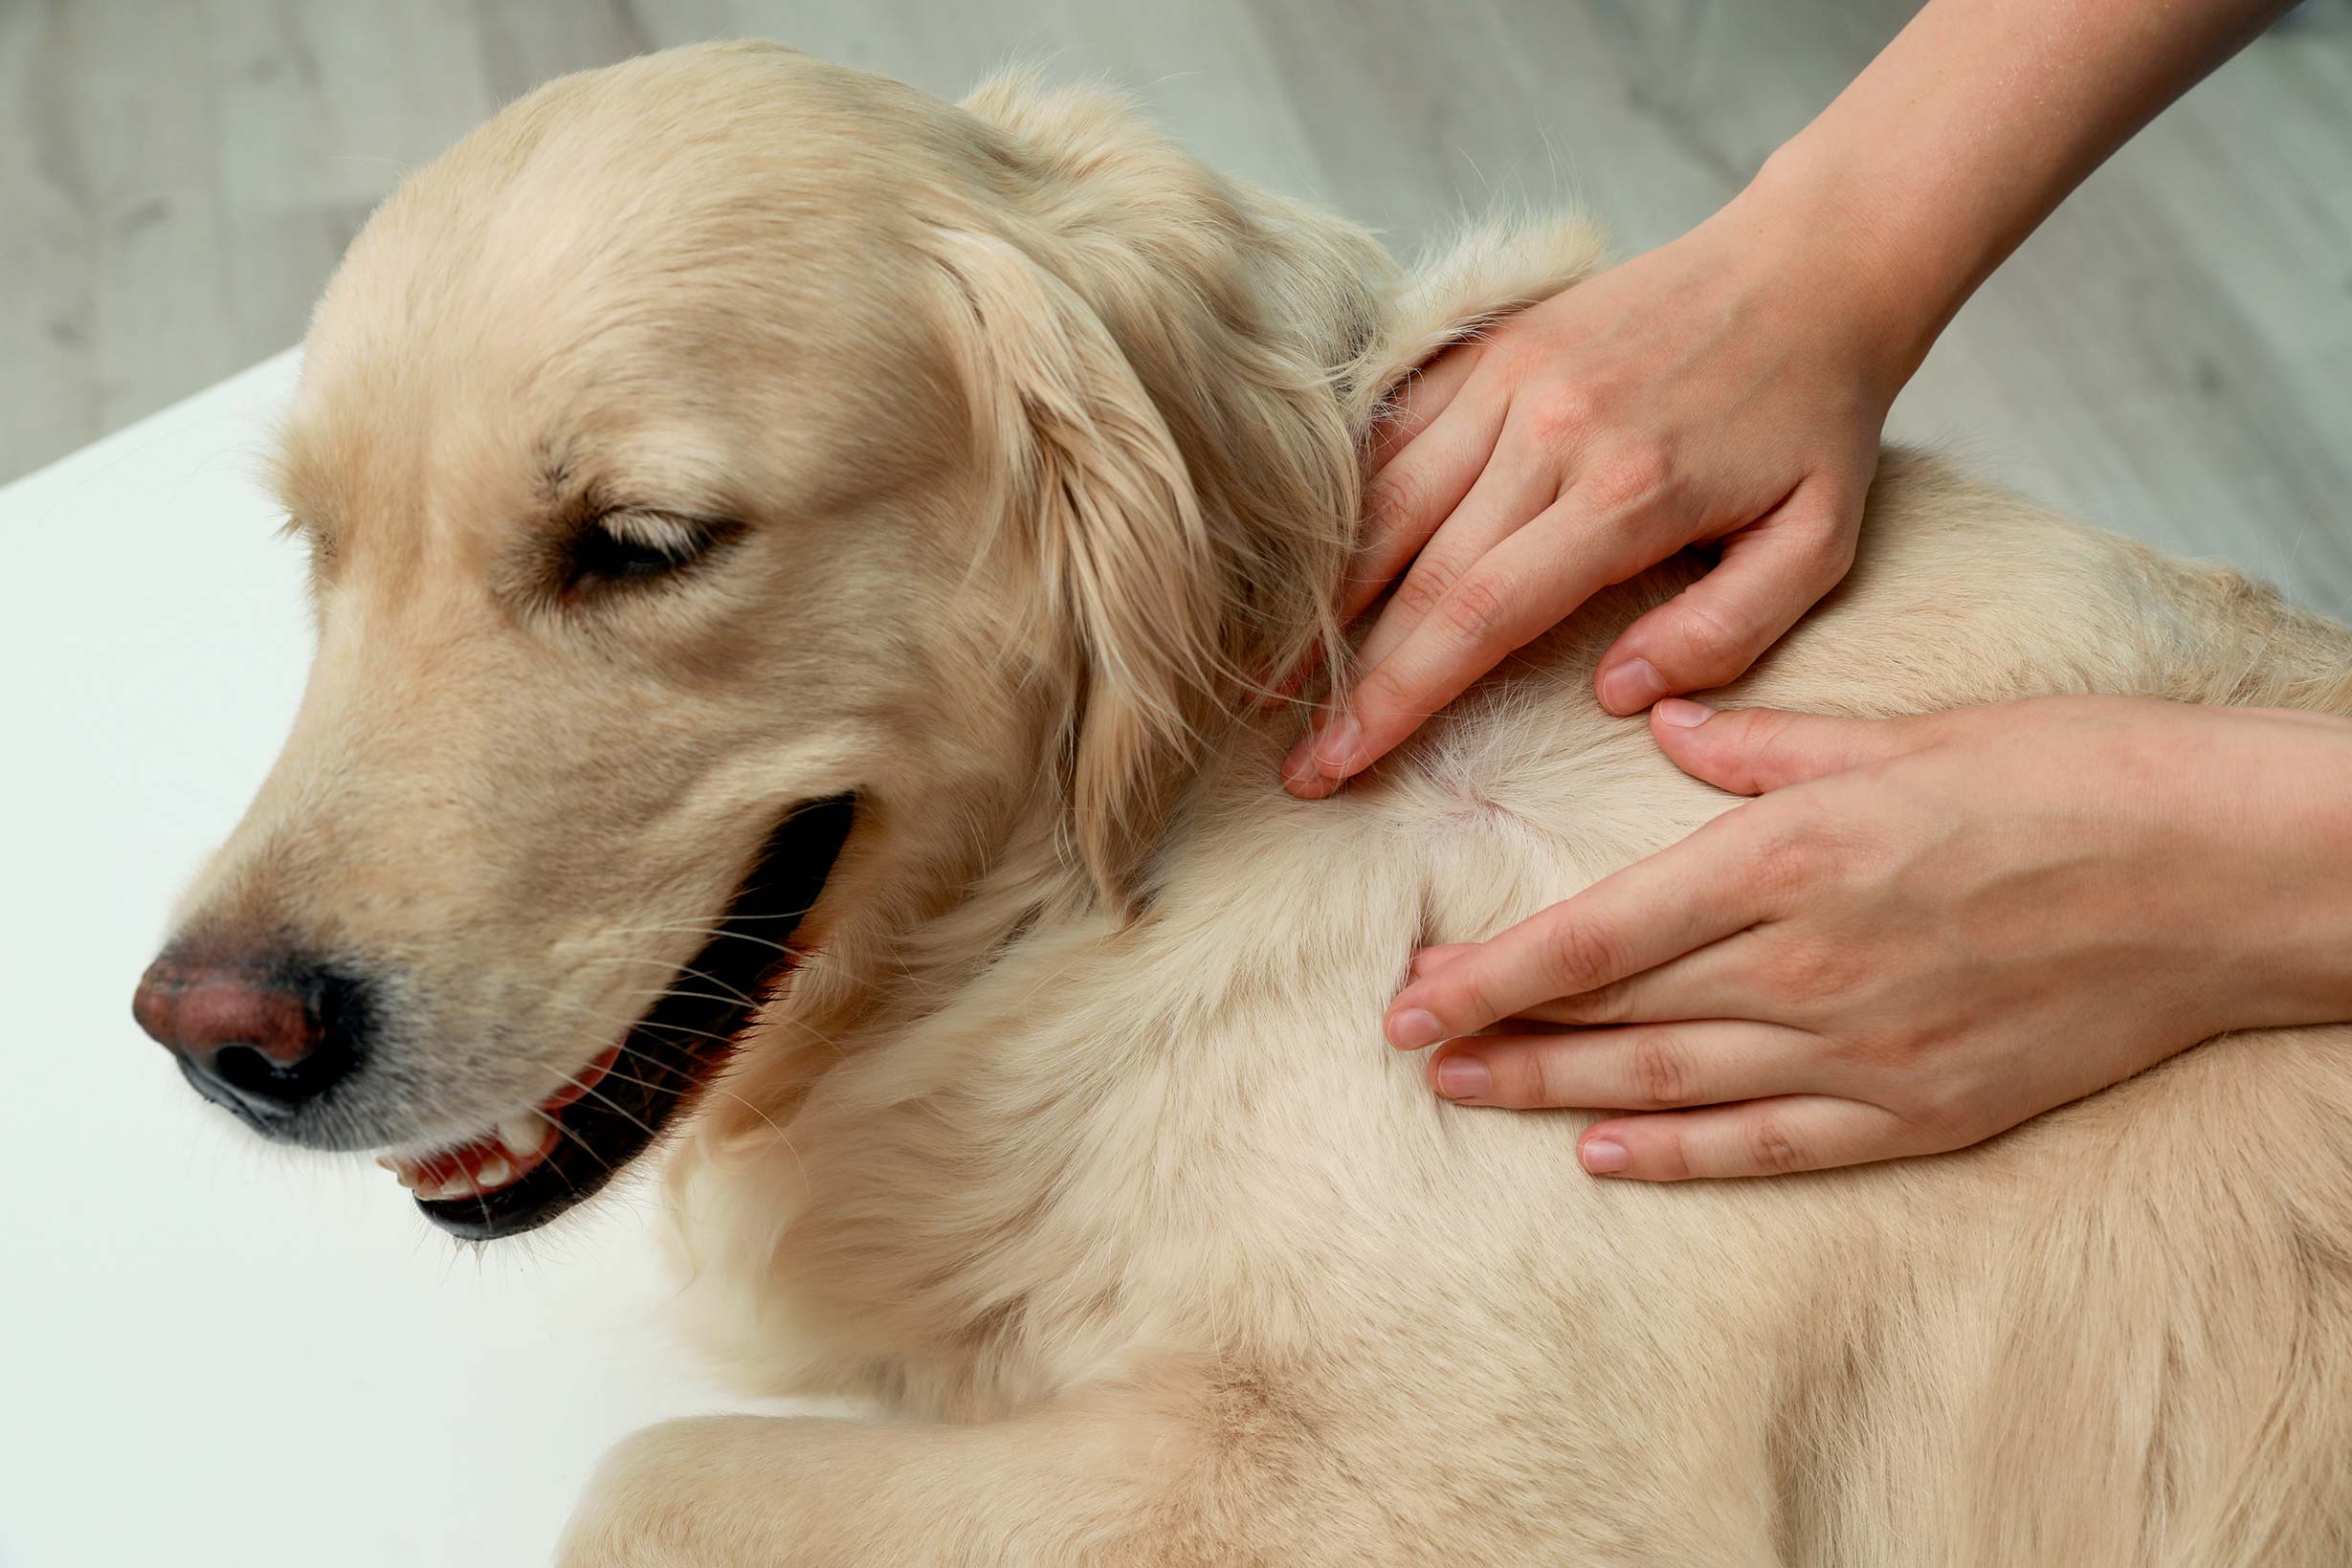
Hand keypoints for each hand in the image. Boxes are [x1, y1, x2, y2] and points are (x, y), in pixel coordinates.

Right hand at [1281, 175, 1904, 798]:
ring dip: (1321, 597)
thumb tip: (1618, 696)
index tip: (1338, 763)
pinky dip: (1346, 504)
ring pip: (1383, 502)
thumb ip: (1725, 633)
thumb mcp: (1819, 544)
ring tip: (1270, 676)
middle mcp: (1548, 429)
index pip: (1478, 615)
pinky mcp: (1491, 346)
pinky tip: (1311, 568)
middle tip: (1294, 759)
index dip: (1396, 698)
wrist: (1810, 266)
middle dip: (1344, 677)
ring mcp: (1509, 377)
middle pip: (1413, 572)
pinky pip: (1393, 433)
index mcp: (1626, 492)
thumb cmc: (1817, 420)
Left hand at [1381, 696, 2351, 1179]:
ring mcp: (1862, 1052)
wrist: (2225, 874)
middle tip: (1409, 1046)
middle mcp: (1807, 966)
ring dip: (1556, 1092)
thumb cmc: (2071, 777)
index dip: (1492, 973)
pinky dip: (1680, 1153)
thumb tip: (1663, 722)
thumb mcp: (1903, 732)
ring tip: (1470, 1095)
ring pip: (1670, 1084)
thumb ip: (1763, 745)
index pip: (1598, 932)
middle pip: (1615, 1012)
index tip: (1408, 995)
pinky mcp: (1920, 1111)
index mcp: (1791, 858)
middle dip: (1500, 1031)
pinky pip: (1771, 1145)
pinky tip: (1605, 1153)